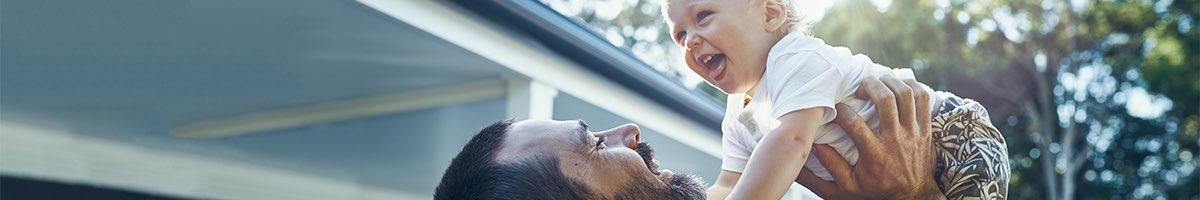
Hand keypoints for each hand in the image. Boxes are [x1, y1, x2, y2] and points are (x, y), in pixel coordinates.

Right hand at [795, 74, 942, 198]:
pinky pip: (923, 99)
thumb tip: (814, 145)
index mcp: (874, 153)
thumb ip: (831, 165)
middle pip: (885, 99)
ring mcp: (913, 132)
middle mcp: (895, 139)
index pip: (854, 123)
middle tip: (860, 86)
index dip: (841, 110)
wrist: (913, 195)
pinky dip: (912, 86)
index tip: (836, 107)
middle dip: (870, 85)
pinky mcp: (925, 129)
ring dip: (890, 82)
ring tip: (879, 82)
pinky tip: (899, 85)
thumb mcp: (850, 184)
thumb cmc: (878, 188)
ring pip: (906, 94)